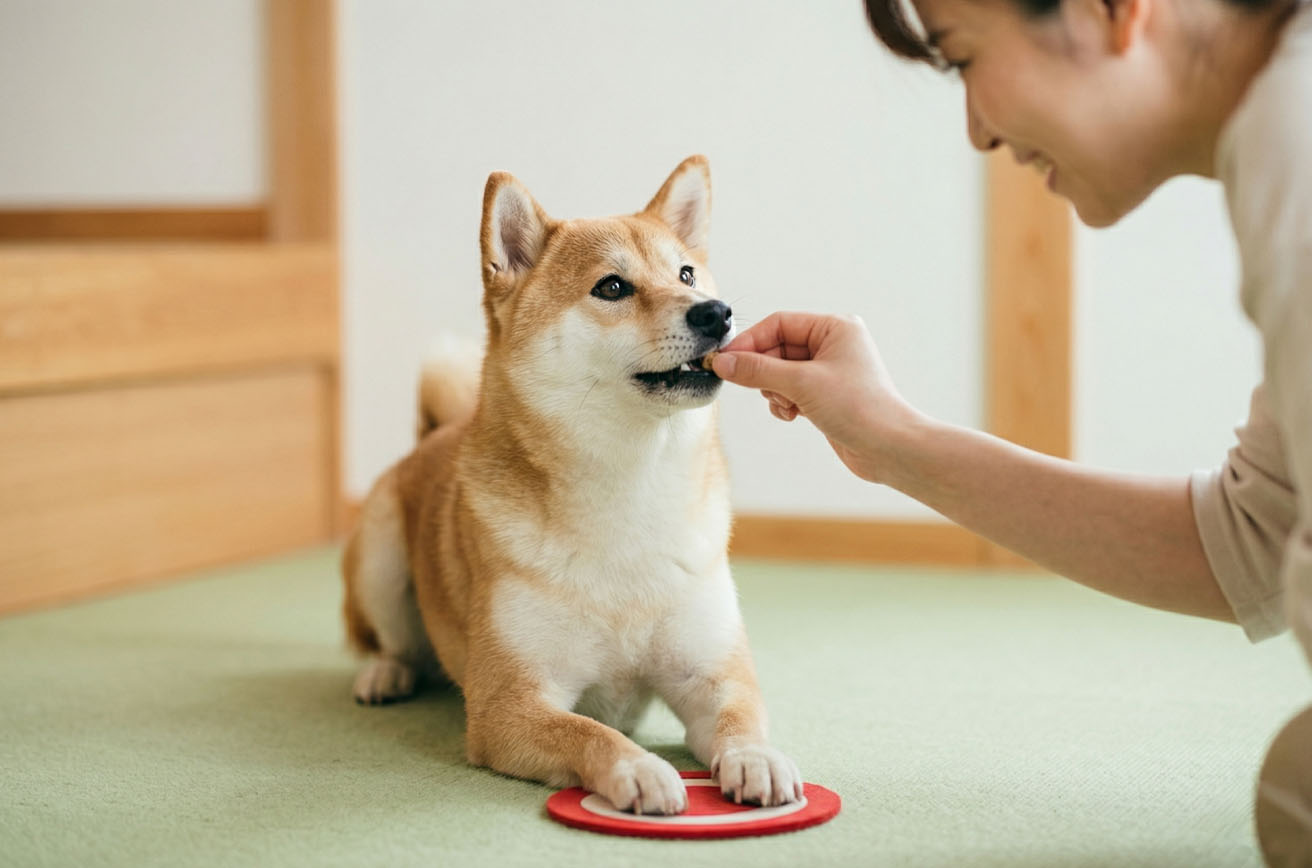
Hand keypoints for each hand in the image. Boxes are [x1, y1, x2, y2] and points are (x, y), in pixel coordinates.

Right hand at [711, 311, 921, 482]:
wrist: (889, 448)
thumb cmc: (859, 408)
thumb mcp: (801, 383)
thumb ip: (757, 370)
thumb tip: (723, 362)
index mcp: (834, 328)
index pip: (779, 324)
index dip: (750, 342)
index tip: (725, 360)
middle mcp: (833, 345)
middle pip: (777, 348)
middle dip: (765, 372)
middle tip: (757, 388)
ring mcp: (829, 371)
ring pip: (781, 373)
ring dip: (775, 390)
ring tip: (788, 405)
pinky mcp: (826, 395)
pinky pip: (791, 391)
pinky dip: (785, 402)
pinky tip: (794, 415)